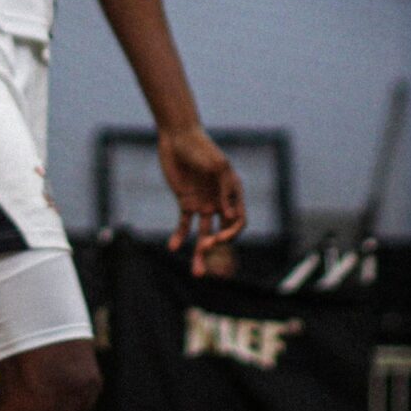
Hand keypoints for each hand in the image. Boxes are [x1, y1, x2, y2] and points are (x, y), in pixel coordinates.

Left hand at [159, 125, 245, 274]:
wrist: (177, 138)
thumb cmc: (201, 148)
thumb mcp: (217, 165)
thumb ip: (225, 188)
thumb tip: (231, 216)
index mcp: (233, 193)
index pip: (238, 221)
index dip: (231, 233)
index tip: (218, 237)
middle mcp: (220, 202)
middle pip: (223, 233)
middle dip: (217, 247)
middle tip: (204, 251)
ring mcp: (204, 203)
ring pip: (205, 235)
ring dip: (201, 253)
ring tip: (196, 273)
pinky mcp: (186, 203)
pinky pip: (185, 225)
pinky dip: (179, 236)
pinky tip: (172, 247)